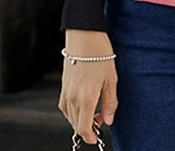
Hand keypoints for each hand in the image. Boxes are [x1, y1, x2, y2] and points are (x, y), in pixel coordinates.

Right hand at [58, 29, 117, 143]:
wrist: (84, 35)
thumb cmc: (99, 53)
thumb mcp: (111, 78)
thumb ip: (110, 102)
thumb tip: (109, 120)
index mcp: (85, 98)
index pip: (84, 128)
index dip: (90, 137)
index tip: (97, 138)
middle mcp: (72, 98)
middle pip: (76, 124)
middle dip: (88, 127)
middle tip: (102, 119)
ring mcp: (65, 91)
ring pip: (70, 116)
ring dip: (80, 119)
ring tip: (95, 110)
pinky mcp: (63, 85)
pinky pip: (65, 106)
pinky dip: (73, 111)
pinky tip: (83, 103)